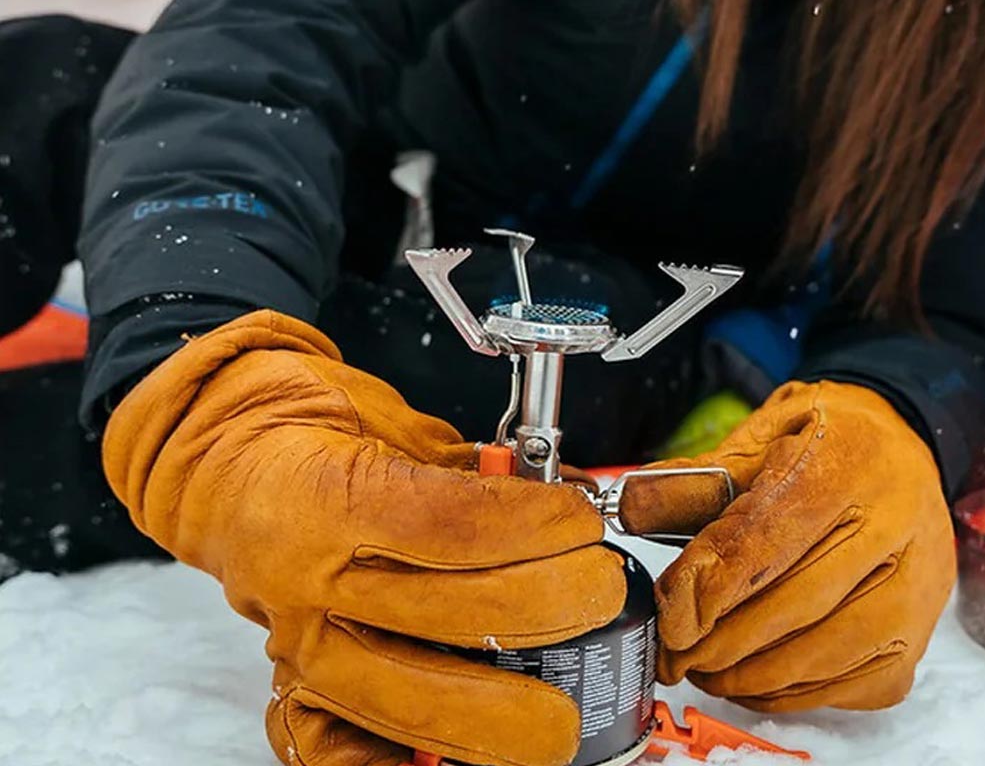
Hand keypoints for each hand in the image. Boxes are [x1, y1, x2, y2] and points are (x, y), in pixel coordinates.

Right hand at [102, 311, 625, 765]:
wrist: (217, 461)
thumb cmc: (307, 427)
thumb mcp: (391, 419)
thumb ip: (467, 468)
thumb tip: (556, 496)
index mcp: (333, 496)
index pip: (454, 525)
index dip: (535, 524)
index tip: (583, 517)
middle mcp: (311, 579)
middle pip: (456, 616)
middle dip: (552, 608)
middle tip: (600, 590)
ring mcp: (300, 643)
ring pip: (414, 703)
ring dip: (504, 714)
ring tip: (567, 709)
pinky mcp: (292, 686)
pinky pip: (339, 753)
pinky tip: (457, 764)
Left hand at [625, 380, 954, 710]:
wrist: (904, 439)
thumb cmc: (826, 436)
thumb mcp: (763, 432)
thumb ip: (700, 477)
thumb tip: (634, 508)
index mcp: (846, 458)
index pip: (773, 534)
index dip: (714, 584)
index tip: (673, 617)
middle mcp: (895, 518)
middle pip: (800, 600)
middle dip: (725, 640)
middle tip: (676, 654)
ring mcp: (917, 578)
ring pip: (833, 649)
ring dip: (759, 675)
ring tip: (709, 670)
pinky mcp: (923, 624)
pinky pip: (862, 681)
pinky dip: (803, 693)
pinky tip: (761, 681)